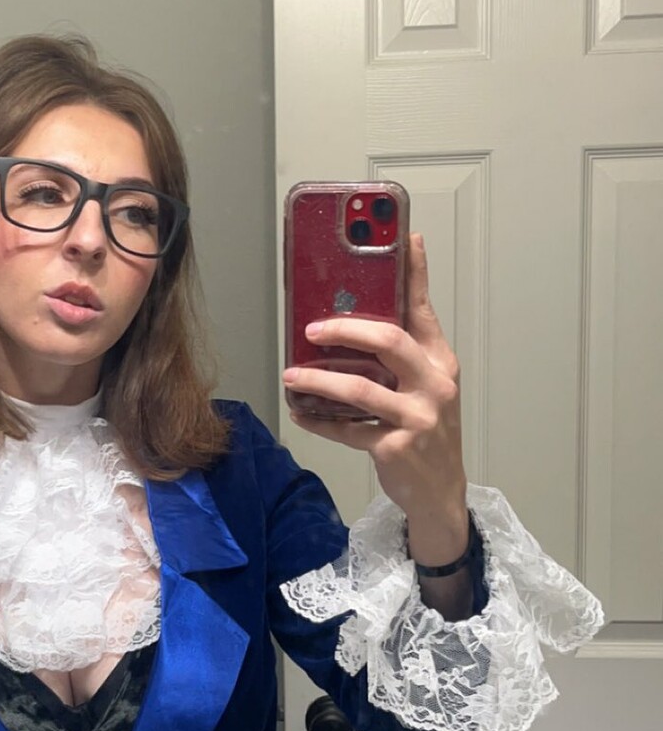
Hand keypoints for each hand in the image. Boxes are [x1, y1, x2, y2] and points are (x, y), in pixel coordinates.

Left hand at [282, 233, 467, 551]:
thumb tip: (357, 316)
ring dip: (319, 380)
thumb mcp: (425, 387)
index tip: (408, 237)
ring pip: (360, 389)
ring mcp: (417, 418)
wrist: (439, 493)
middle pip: (390, 342)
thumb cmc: (426, 432)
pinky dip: (318, 420)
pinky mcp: (396, 448)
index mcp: (439, 362)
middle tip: (313, 326)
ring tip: (291, 374)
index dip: (416, 272)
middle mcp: (434, 385)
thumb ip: (401, 354)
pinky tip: (299, 411)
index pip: (425, 309)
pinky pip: (347, 429)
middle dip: (346, 329)